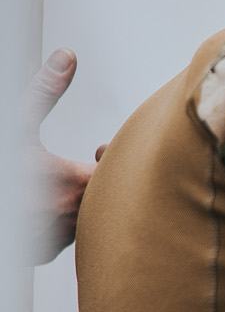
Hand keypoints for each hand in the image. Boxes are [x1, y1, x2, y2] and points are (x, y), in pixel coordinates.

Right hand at [24, 49, 97, 263]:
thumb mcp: (16, 126)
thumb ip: (44, 92)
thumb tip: (67, 58)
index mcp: (74, 187)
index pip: (122, 175)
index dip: (116, 159)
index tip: (100, 149)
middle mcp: (71, 219)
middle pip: (109, 199)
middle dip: (100, 179)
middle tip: (85, 166)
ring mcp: (54, 240)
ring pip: (86, 220)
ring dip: (80, 202)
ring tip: (60, 186)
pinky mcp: (37, 253)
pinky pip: (62, 238)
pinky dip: (58, 223)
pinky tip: (41, 208)